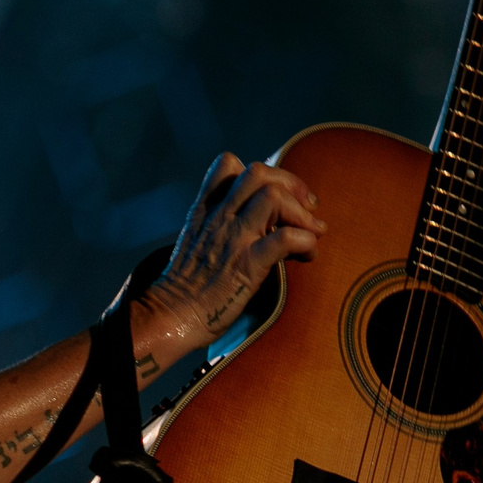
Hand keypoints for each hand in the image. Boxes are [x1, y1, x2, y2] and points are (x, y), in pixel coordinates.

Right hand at [143, 154, 324, 361]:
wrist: (171, 317)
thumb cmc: (185, 289)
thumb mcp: (193, 242)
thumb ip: (216, 226)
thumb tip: (252, 223)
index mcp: (205, 211)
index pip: (228, 164)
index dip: (263, 175)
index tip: (280, 197)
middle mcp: (219, 219)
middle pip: (258, 173)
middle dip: (292, 185)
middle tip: (308, 209)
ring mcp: (233, 240)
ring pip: (273, 197)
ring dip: (302, 213)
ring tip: (312, 233)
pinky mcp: (247, 265)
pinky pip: (285, 238)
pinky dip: (306, 242)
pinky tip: (307, 256)